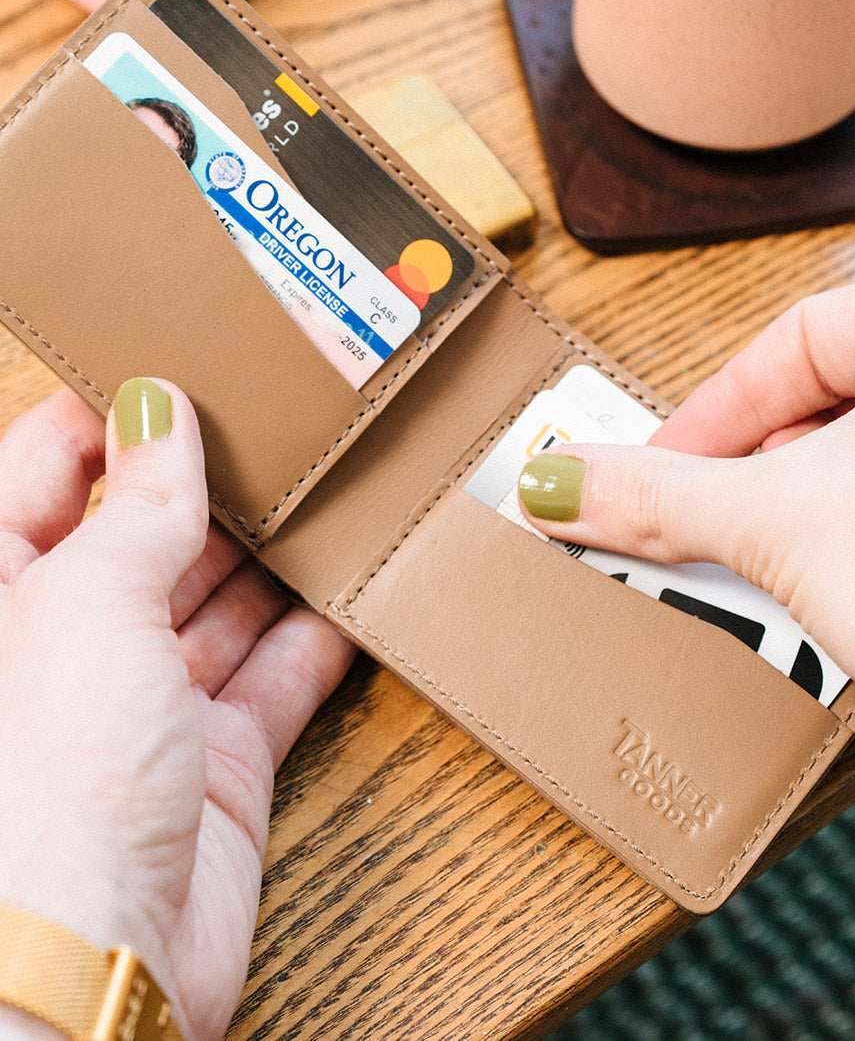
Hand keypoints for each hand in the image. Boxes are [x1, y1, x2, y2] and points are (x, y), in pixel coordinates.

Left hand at [0, 381, 353, 1040]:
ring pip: (218, 602)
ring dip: (269, 555)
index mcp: (0, 588)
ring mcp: (145, 707)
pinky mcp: (217, 765)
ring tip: (327, 488)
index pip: (48, 468)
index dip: (111, 414)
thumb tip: (156, 410)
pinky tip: (352, 589)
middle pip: (144, 533)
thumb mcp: (89, 598)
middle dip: (207, 482)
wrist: (91, 962)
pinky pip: (276, 680)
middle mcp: (66, 644)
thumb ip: (137, 502)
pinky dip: (316, 638)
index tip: (183, 358)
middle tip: (279, 417)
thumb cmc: (40, 778)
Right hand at [518, 275, 854, 700]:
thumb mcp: (788, 525)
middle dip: (757, 489)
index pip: (787, 345)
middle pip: (828, 412)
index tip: (648, 478)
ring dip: (811, 532)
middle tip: (702, 546)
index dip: (704, 418)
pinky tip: (854, 613)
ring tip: (783, 593)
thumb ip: (664, 498)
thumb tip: (562, 480)